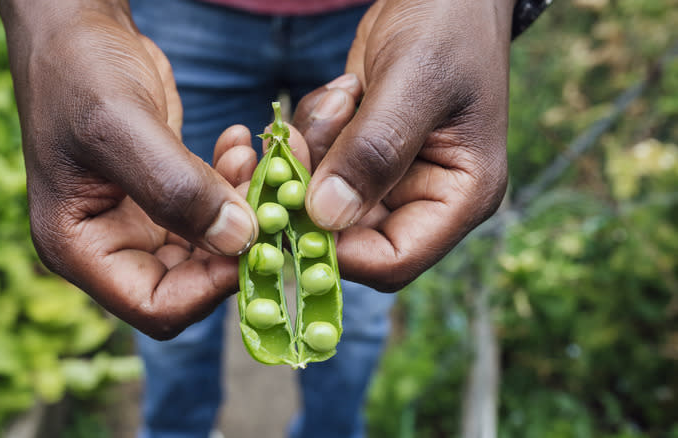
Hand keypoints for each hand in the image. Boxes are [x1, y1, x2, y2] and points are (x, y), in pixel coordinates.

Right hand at [0, 0, 256, 338]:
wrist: (76, 28)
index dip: (211, 287)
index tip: (258, 244)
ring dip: (243, 210)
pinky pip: (213, 210)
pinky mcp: (164, 196)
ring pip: (210, 246)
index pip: (155, 306)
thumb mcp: (121, 125)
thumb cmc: (79, 71)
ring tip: (256, 161)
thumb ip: (176, 188)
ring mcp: (139, 222)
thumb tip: (241, 241)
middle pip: (191, 283)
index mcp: (80, 248)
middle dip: (237, 246)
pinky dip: (234, 184)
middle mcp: (110, 246)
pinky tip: (239, 147)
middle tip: (271, 201)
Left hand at [298, 0, 513, 290]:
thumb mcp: (413, 82)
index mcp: (460, 196)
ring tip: (344, 95)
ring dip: (314, 150)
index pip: (393, 260)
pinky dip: (312, 133)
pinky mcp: (362, 154)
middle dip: (312, 188)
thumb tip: (326, 217)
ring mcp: (390, 177)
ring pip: (321, 198)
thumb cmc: (447, 25)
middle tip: (295, 141)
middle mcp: (425, 198)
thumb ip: (373, 151)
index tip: (292, 209)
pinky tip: (343, 92)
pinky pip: (316, 164)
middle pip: (347, 233)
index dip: (338, 249)